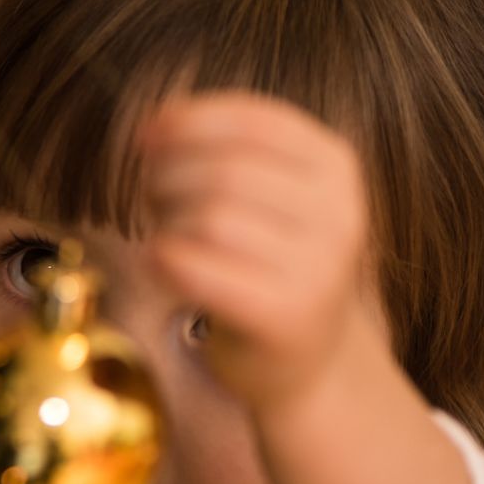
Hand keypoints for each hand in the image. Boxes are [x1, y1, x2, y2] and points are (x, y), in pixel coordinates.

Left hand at [143, 93, 376, 410]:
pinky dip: (163, 259)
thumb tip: (154, 122)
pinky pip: (195, 267)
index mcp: (336, 167)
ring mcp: (318, 267)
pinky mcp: (284, 315)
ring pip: (208, 216)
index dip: (189, 121)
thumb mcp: (269, 197)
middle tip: (151, 198)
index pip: (254, 120)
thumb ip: (224, 152)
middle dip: (168, 177)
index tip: (145, 136)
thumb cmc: (270, 268)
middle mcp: (338, 213)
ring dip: (166, 221)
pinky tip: (163, 265)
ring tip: (165, 235)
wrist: (306, 363)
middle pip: (224, 170)